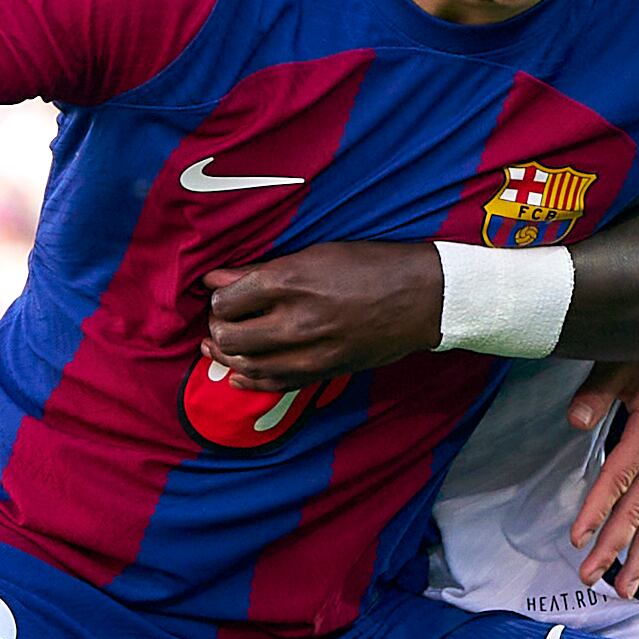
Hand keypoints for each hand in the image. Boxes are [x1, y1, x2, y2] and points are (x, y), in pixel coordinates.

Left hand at [200, 242, 444, 388]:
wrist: (422, 298)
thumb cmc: (372, 267)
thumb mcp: (315, 254)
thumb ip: (261, 270)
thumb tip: (216, 278)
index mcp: (290, 281)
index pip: (227, 300)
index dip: (217, 297)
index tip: (220, 293)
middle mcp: (295, 320)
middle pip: (229, 336)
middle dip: (218, 327)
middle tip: (222, 319)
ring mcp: (310, 352)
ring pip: (246, 364)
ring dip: (227, 356)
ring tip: (220, 345)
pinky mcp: (323, 372)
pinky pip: (275, 384)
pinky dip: (250, 380)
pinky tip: (239, 374)